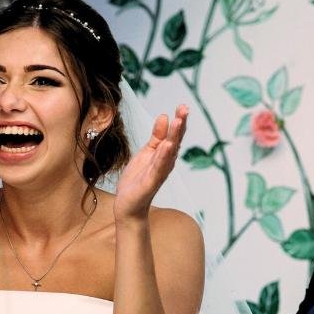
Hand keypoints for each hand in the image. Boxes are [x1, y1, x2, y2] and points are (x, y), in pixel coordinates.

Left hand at [114, 104, 187, 222]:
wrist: (129, 206)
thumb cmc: (137, 181)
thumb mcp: (145, 153)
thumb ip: (156, 137)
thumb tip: (164, 116)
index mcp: (164, 155)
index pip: (173, 135)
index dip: (179, 121)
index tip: (183, 106)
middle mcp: (165, 162)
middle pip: (174, 141)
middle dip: (180, 125)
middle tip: (184, 109)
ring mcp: (159, 172)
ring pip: (169, 152)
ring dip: (174, 137)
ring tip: (178, 122)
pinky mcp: (151, 182)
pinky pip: (158, 167)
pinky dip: (163, 157)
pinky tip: (166, 145)